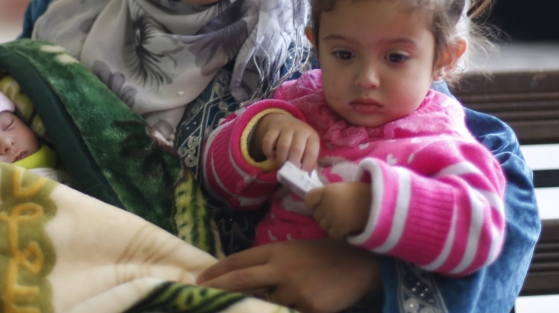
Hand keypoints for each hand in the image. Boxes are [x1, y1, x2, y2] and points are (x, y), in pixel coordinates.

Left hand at [197, 238, 380, 312]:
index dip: (216, 272)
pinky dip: (282, 311)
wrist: (359, 263)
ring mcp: (295, 290)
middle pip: (241, 280)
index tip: (199, 281)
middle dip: (217, 288)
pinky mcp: (309, 308)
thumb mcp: (293, 252)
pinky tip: (288, 305)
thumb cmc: (322, 256)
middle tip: (199, 296)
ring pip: (264, 303)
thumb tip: (240, 281)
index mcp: (276, 251)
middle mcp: (281, 269)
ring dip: (257, 305)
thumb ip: (269, 264)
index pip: (238, 261)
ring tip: (253, 302)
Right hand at [250, 113, 319, 170]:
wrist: (286, 121)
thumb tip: (310, 176)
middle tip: (289, 171)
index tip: (301, 173)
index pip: (311, 152)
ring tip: (281, 165)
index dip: (307, 165)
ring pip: (283, 145)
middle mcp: (300, 130)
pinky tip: (271, 157)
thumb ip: (310, 161)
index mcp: (312, 136)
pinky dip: (268, 151)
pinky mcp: (274, 127)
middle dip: (292, 163)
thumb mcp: (308, 147)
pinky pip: (268, 140)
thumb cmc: (299, 140)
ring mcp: (287, 127)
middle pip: (296, 149)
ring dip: (281, 159)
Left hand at [304, 182, 371, 239]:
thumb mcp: (342, 188)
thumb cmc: (362, 193)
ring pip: (323, 226)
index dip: (312, 204)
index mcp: (327, 190)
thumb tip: (317, 204)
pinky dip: (338, 233)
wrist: (379, 202)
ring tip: (344, 219)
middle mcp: (327, 203)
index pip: (308, 199)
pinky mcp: (340, 228)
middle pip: (316, 215)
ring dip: (331, 225)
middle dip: (324, 216)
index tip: (318, 206)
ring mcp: (333, 216)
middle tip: (338, 212)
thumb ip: (329, 195)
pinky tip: (347, 227)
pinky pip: (332, 234)